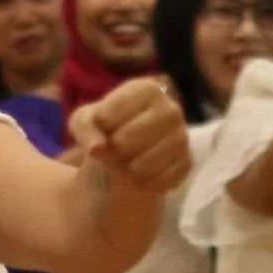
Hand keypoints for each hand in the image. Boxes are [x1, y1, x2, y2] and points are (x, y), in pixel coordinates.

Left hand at [81, 76, 193, 191]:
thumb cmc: (106, 128)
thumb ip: (85, 129)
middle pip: (126, 140)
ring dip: (126, 170)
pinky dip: (143, 183)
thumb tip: (98, 149)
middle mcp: (171, 109)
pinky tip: (141, 174)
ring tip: (126, 161)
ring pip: (143, 165)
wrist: (129, 151)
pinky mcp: (186, 162)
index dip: (99, 126)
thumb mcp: (85, 121)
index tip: (102, 124)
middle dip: (112, 149)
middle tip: (114, 148)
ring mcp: (182, 136)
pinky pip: (158, 181)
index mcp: (147, 89)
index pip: (110, 114)